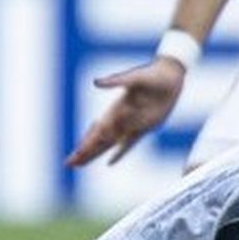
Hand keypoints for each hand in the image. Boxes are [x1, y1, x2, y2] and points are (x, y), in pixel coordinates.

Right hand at [67, 56, 186, 166]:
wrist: (169, 77)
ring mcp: (132, 124)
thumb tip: (96, 82)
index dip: (87, 142)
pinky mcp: (144, 128)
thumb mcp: (133, 78)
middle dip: (84, 152)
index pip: (98, 130)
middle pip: (99, 140)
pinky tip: (109, 162)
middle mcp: (120, 118)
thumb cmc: (151, 75)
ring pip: (109, 145)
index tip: (77, 153)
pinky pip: (129, 144)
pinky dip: (119, 153)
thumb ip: (115, 81)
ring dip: (95, 154)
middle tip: (69, 164)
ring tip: (80, 164)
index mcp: (116, 108)